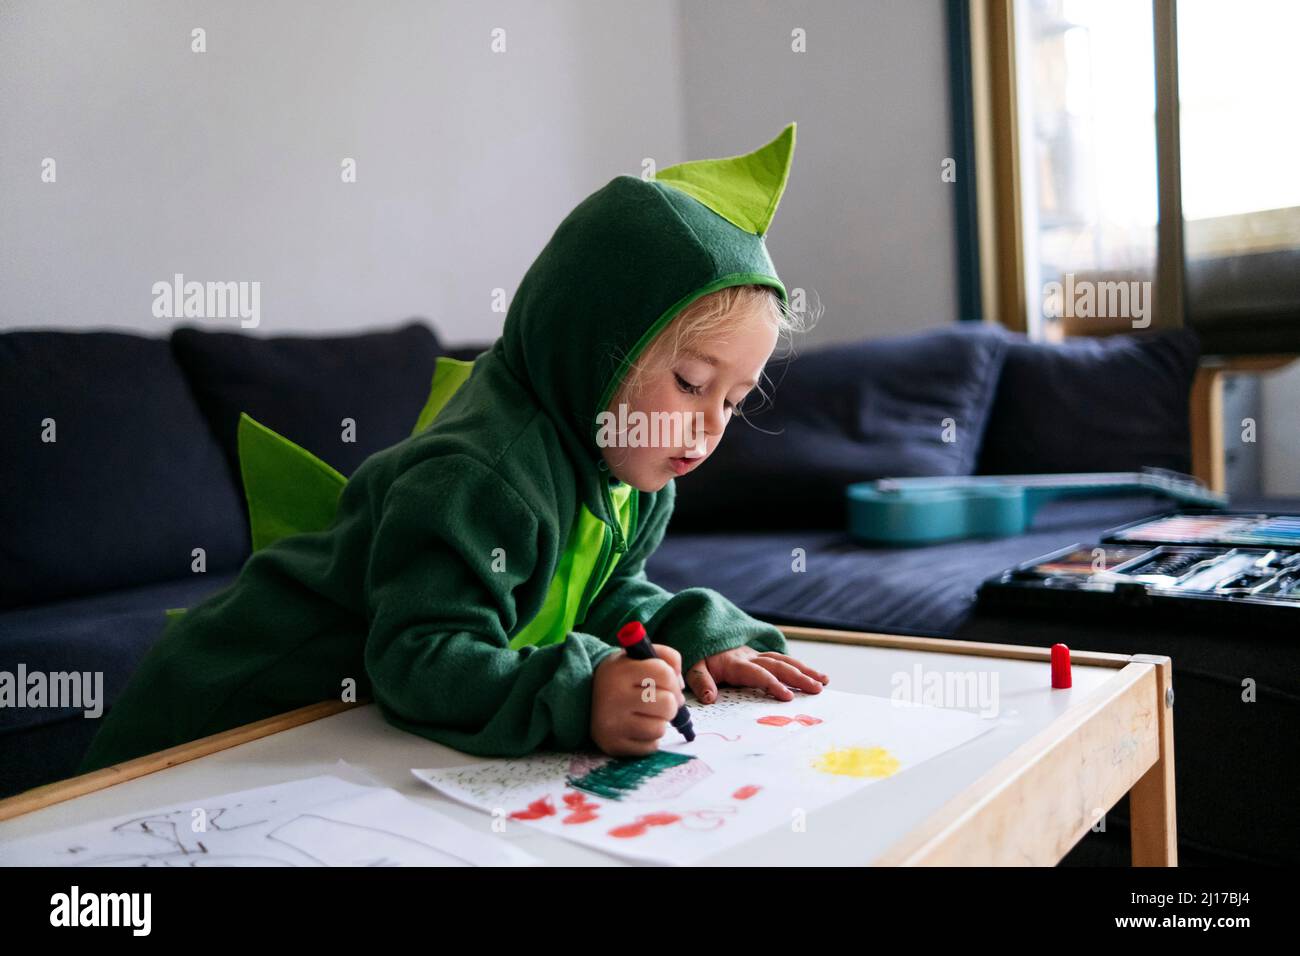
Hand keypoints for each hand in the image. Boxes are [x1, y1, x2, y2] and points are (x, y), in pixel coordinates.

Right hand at [590, 644, 685, 756]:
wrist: (585, 699)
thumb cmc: (621, 678)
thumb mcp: (638, 658)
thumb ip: (666, 658)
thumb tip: (680, 685)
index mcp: (620, 670)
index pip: (664, 673)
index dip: (672, 679)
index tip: (667, 683)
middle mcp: (614, 696)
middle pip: (668, 704)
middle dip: (669, 703)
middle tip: (658, 701)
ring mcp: (612, 723)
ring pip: (660, 728)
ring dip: (660, 721)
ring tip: (647, 714)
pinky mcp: (613, 745)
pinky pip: (650, 746)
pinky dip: (650, 738)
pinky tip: (637, 728)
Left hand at [687, 646, 828, 702]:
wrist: (699, 635)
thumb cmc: (698, 656)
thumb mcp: (693, 667)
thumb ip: (700, 681)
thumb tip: (710, 697)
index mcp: (735, 663)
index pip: (758, 674)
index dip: (773, 684)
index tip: (787, 697)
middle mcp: (750, 657)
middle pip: (778, 665)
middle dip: (799, 677)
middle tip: (817, 689)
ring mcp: (756, 655)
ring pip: (784, 660)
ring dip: (805, 670)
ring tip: (824, 681)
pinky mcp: (759, 656)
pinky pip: (782, 659)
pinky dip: (799, 666)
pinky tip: (814, 675)